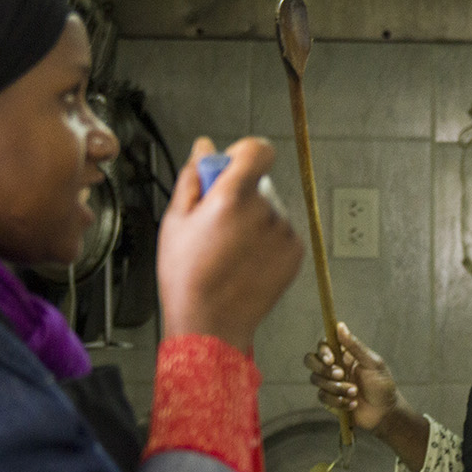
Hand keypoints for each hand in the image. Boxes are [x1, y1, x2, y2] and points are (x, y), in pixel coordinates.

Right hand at [158, 137, 302, 351]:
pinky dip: (267, 241)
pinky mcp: (295, 251)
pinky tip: (245, 261)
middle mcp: (265, 211)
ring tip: (229, 250)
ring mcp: (284, 232)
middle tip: (216, 224)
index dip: (242, 153)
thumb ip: (194, 177)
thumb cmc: (188, 277)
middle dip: (239, 195)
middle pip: (258, 185)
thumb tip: (205, 148)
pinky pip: (281, 232)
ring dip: (254, 220)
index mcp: (233, 197)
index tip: (231, 166)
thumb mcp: (176, 220)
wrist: (211, 323)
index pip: (257, 150)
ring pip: (269, 210)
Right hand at [305, 322, 403, 432]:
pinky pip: (322, 396)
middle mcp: (334, 367)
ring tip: (355, 392)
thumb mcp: (373, 363)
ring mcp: (330, 383)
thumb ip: (355, 346)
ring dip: (336, 387)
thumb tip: (340, 325)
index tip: (331, 359)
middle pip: (311, 360)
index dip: (323, 351)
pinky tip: (353, 404)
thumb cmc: (382, 385)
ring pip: (316, 379)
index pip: (324, 345)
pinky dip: (338, 401)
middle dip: (323, 369)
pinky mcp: (329, 399)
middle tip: (341, 375)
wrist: (385, 413)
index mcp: (344, 355)